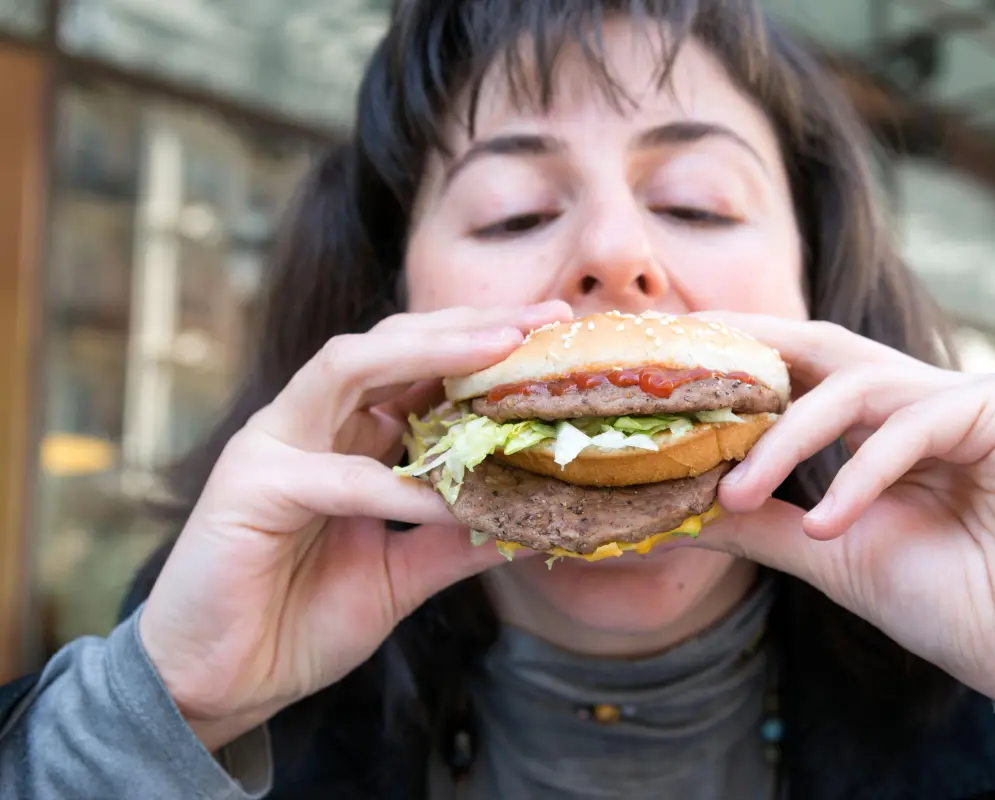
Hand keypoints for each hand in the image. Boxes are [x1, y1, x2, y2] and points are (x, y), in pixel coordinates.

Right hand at [138, 302, 571, 750]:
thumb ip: (459, 540)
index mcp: (346, 434)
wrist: (221, 685)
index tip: (552, 331)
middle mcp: (310, 422)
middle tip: (541, 319)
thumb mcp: (404, 573)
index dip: (484, 344)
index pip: (419, 365)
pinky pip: (336, 475)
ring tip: (500, 351)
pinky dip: (395, 484)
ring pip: (350, 367)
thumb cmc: (300, 620)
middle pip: (392, 343)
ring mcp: (273, 445)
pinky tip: (448, 497)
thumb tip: (534, 523)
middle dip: (470, 325)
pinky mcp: (249, 487)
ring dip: (430, 353)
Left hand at [697, 314, 994, 754]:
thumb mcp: (828, 552)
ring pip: (854, 386)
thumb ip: (760, 521)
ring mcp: (967, 395)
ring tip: (736, 494)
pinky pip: (914, 425)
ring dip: (784, 440)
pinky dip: (861, 474)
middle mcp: (920, 396)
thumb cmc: (951, 601)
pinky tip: (830, 526)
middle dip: (746, 352)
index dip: (733, 362)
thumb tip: (676, 507)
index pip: (799, 371)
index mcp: (881, 423)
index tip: (660, 368)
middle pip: (819, 349)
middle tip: (672, 372)